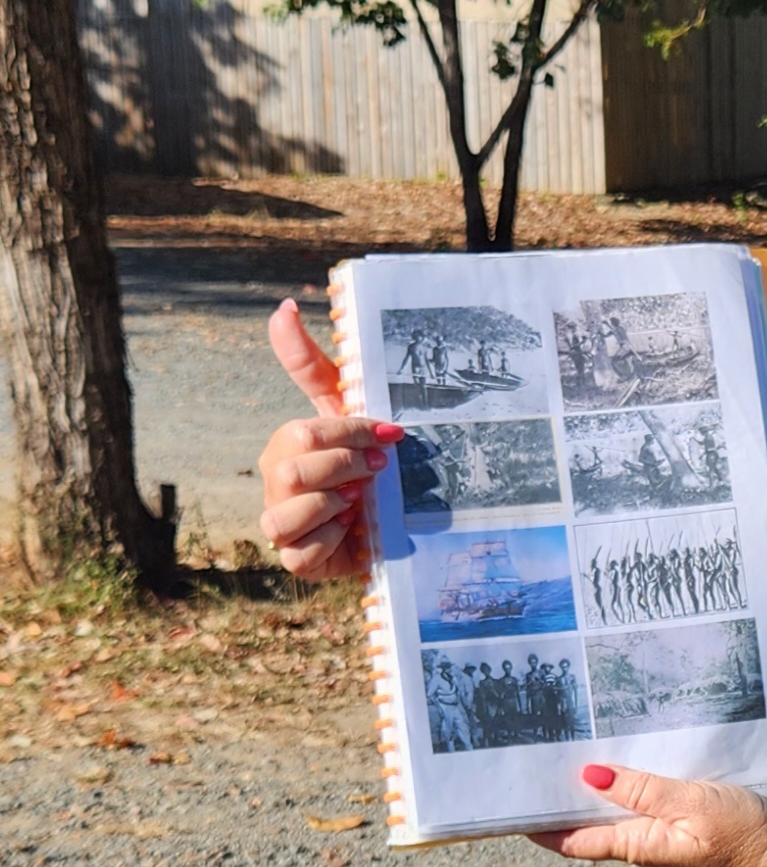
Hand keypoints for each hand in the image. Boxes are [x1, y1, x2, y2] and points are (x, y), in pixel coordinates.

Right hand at [258, 299, 402, 580]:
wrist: (388, 524)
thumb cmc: (363, 462)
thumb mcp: (345, 412)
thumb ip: (311, 363)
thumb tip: (283, 306)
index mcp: (284, 445)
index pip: (306, 433)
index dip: (353, 434)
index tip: (391, 435)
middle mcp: (275, 482)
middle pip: (295, 470)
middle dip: (346, 469)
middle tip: (379, 471)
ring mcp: (280, 523)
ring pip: (289, 513)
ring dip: (335, 506)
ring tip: (360, 503)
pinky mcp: (296, 560)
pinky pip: (302, 553)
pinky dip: (333, 542)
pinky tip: (351, 533)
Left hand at [531, 764, 766, 866]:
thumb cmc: (744, 833)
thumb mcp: (690, 804)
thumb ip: (642, 790)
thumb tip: (588, 774)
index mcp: (637, 844)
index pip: (571, 840)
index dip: (535, 826)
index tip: (504, 805)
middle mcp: (642, 839)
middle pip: (586, 821)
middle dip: (558, 796)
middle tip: (529, 757)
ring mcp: (661, 828)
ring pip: (614, 805)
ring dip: (591, 782)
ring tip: (564, 745)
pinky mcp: (681, 814)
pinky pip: (644, 794)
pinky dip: (627, 775)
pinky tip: (622, 749)